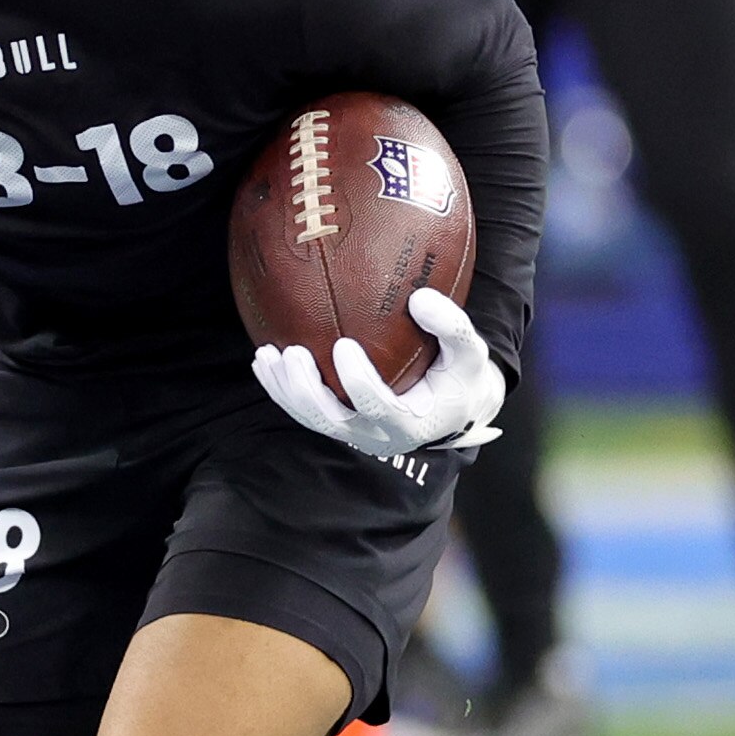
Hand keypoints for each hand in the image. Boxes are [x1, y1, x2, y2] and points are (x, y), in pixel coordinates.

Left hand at [254, 284, 506, 459]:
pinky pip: (304, 412)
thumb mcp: (470, 352)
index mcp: (411, 424)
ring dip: (286, 390)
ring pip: (311, 420)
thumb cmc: (460, 376)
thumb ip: (452, 326)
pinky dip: (281, 389)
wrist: (451, 407)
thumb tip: (419, 299)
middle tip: (294, 353)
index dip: (358, 382)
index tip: (343, 346)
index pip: (379, 409)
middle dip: (307, 391)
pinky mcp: (339, 424)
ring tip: (268, 355)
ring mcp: (354, 433)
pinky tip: (264, 362)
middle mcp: (377, 437)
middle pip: (333, 422)